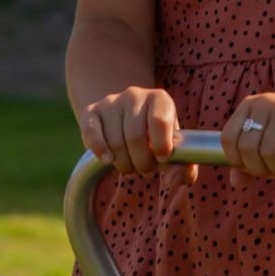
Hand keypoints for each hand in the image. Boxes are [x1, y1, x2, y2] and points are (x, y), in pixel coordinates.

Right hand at [80, 86, 196, 182]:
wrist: (128, 120)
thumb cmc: (156, 138)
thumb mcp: (174, 149)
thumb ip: (183, 167)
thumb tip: (173, 180)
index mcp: (159, 98)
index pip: (160, 121)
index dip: (161, 146)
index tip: (161, 159)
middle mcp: (134, 95)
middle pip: (135, 136)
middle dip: (142, 162)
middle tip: (146, 169)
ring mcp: (111, 102)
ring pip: (115, 141)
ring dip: (124, 163)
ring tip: (131, 166)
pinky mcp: (91, 112)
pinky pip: (91, 134)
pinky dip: (100, 151)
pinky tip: (108, 160)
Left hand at [219, 92, 274, 178]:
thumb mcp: (267, 149)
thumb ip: (247, 164)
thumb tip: (235, 181)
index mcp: (249, 105)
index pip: (228, 140)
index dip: (240, 162)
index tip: (258, 167)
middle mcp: (264, 101)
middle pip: (248, 149)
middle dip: (262, 169)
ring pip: (268, 152)